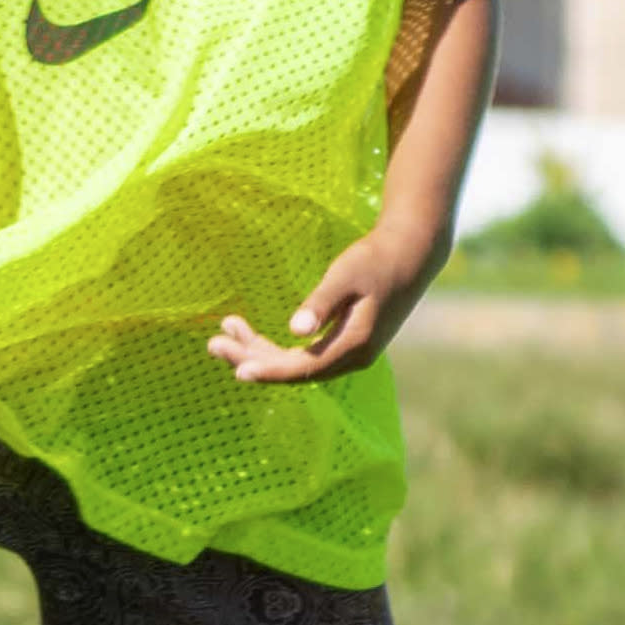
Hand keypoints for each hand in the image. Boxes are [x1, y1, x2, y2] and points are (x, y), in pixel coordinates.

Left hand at [211, 224, 439, 383]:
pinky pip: (304, 354)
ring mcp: (349, 353)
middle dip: (252, 356)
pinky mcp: (345, 343)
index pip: (303, 369)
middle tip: (212, 343)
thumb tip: (294, 330)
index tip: (237, 370)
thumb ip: (320, 304)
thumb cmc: (376, 260)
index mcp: (354, 346)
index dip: (268, 370)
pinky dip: (276, 346)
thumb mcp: (345, 276)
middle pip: (294, 370)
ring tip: (223, 332)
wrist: (411, 255)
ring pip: (296, 363)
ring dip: (259, 350)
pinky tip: (250, 335)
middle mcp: (352, 358)